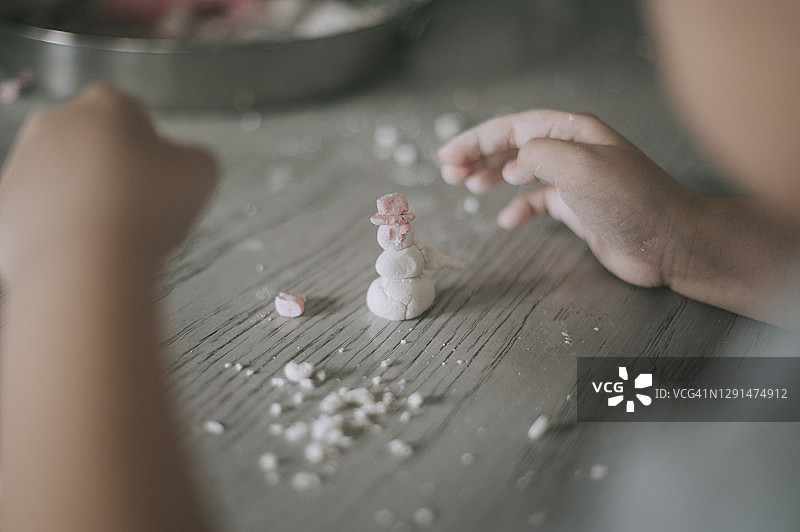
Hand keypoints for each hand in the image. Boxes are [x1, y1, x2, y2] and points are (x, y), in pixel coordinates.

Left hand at [0, 84, 217, 281]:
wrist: (87, 262)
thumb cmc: (146, 208)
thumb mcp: (202, 171)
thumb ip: (192, 158)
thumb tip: (180, 168)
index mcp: (106, 104)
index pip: (135, 118)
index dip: (154, 152)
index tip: (163, 181)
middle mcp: (55, 123)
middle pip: (94, 146)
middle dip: (115, 173)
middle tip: (141, 209)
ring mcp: (21, 164)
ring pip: (64, 181)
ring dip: (87, 202)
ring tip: (115, 236)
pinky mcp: (4, 209)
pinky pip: (40, 217)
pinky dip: (61, 232)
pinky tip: (87, 251)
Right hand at [438, 110, 698, 287]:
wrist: (671, 242)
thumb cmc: (632, 201)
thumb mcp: (581, 168)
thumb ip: (539, 155)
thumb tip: (513, 163)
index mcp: (572, 132)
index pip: (513, 128)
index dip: (477, 140)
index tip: (448, 156)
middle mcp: (572, 151)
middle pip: (514, 146)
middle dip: (479, 156)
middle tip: (449, 172)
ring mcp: (574, 180)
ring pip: (522, 171)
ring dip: (493, 177)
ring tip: (468, 186)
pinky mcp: (578, 208)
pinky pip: (538, 202)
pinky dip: (519, 208)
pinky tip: (508, 221)